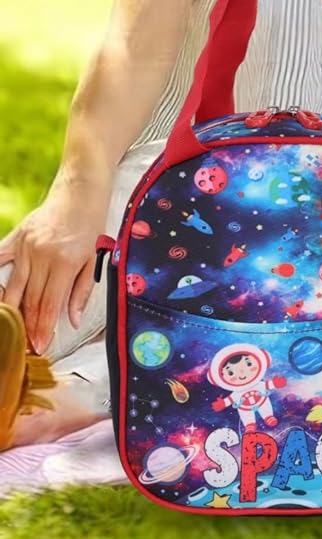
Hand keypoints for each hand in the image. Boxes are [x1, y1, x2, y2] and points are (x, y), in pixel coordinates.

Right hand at [0, 190, 104, 353]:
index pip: (50, 304)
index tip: (40, 345)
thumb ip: (82, 291)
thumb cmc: (91, 226)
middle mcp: (43, 256)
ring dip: (12, 310)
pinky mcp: (15, 238)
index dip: (43, 327)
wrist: (80, 193)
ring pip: (14, 286)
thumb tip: (72, 321)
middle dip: (28, 325)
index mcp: (65, 262)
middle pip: (30, 299)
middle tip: (26, 344)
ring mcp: (26, 247)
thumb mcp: (94, 258)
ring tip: (11, 329)